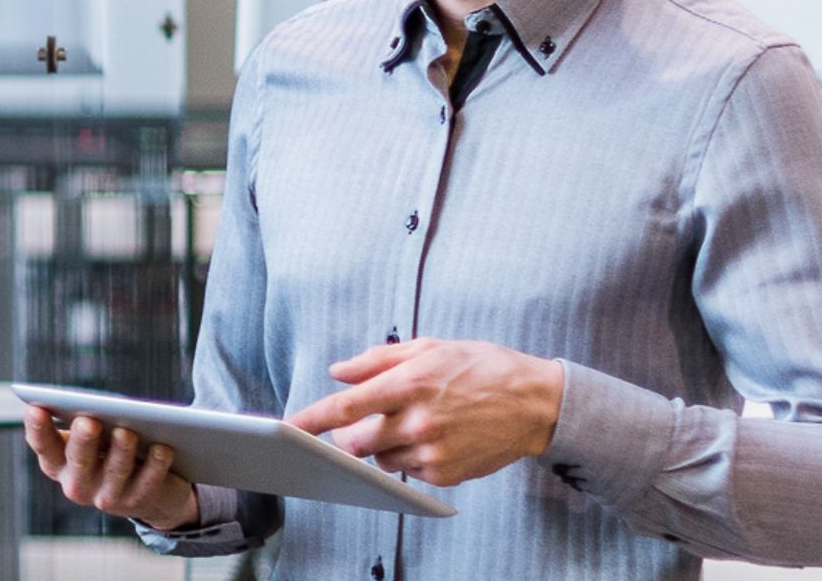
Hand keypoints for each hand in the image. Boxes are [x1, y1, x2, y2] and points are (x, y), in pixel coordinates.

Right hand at [22, 406, 198, 530]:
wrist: (150, 494)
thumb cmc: (112, 450)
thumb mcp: (97, 437)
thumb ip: (90, 421)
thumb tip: (99, 403)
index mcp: (59, 463)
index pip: (44, 446)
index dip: (37, 429)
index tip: (35, 408)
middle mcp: (77, 484)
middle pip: (79, 460)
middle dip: (83, 440)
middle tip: (87, 421)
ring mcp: (107, 497)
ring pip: (114, 471)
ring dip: (120, 450)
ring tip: (126, 431)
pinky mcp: (137, 502)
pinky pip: (147, 482)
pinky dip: (155, 464)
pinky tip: (162, 448)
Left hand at [287, 337, 563, 486]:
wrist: (533, 402)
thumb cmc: (480, 367)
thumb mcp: (429, 348)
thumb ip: (377, 359)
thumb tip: (337, 371)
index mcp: (409, 383)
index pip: (346, 406)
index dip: (312, 418)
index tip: (287, 426)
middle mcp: (417, 420)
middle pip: (355, 442)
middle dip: (349, 436)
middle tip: (367, 421)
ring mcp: (432, 451)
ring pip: (379, 460)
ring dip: (382, 446)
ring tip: (414, 422)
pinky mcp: (445, 474)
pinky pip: (407, 473)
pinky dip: (408, 459)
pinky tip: (433, 438)